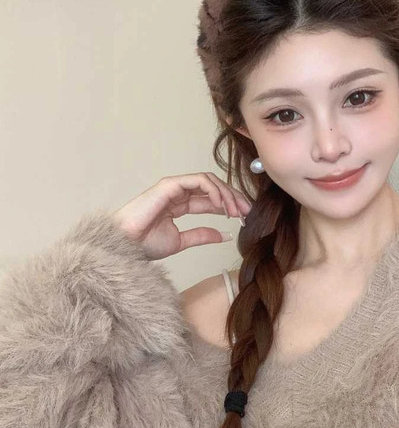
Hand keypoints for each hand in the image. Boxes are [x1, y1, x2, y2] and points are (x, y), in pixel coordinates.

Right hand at [110, 172, 252, 259]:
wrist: (123, 246)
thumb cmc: (143, 244)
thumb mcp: (180, 241)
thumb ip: (202, 235)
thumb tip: (224, 234)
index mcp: (180, 204)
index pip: (210, 199)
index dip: (229, 206)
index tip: (244, 217)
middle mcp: (178, 193)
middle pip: (213, 188)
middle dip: (232, 197)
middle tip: (246, 211)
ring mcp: (174, 187)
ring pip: (209, 181)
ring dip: (226, 193)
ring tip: (236, 210)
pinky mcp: (169, 184)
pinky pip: (198, 181)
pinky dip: (213, 189)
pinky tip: (221, 204)